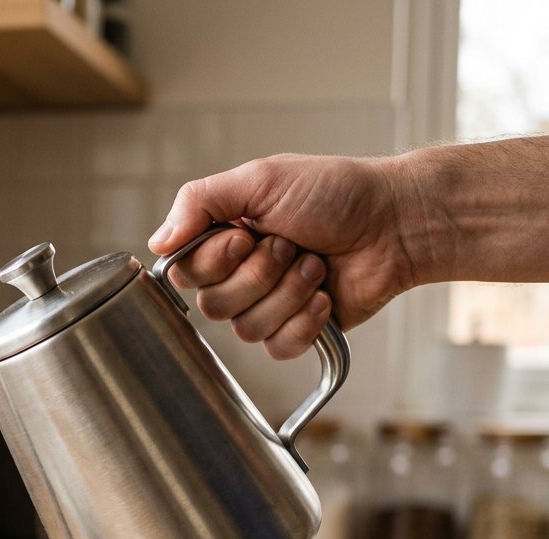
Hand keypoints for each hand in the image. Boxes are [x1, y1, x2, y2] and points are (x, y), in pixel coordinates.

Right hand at [148, 154, 415, 358]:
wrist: (393, 222)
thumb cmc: (334, 192)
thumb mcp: (260, 179)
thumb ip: (199, 201)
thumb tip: (156, 243)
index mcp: (221, 239)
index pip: (183, 273)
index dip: (213, 262)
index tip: (245, 235)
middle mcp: (237, 275)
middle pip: (213, 306)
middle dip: (259, 274)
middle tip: (291, 244)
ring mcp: (266, 306)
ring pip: (245, 329)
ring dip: (288, 293)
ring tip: (315, 264)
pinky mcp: (295, 332)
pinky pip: (277, 348)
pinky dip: (305, 321)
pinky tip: (325, 296)